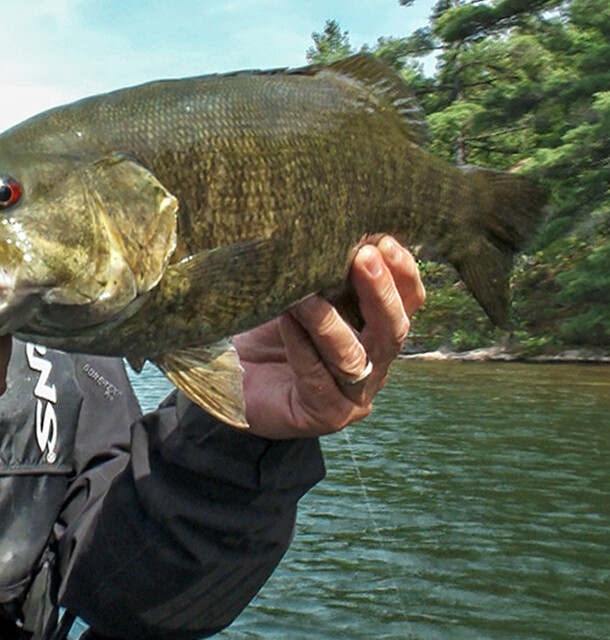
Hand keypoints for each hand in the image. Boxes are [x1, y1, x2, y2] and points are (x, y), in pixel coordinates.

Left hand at [232, 236, 424, 438]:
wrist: (231, 376)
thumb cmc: (268, 328)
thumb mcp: (301, 292)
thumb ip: (322, 270)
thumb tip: (329, 224)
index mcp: (377, 330)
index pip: (408, 302)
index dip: (403, 273)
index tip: (385, 240)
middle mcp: (375, 364)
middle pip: (393, 330)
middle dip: (381, 292)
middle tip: (364, 256)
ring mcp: (353, 395)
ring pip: (355, 357)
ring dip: (330, 320)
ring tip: (307, 294)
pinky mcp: (324, 415)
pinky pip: (318, 378)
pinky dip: (302, 347)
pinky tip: (286, 320)